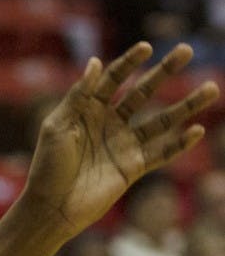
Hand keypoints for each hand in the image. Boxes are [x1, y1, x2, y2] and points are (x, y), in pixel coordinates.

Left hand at [21, 42, 218, 239]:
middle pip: (142, 92)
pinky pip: (161, 153)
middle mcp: (108, 124)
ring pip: (161, 121)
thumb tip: (96, 61)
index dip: (129, 63)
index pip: (112, 80)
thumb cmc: (47, 167)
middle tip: (186, 50)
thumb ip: (78, 96)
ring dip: (186, 105)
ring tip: (212, 87)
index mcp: (87, 111)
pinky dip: (180, 143)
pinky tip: (197, 130)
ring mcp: (122, 145)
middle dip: (164, 71)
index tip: (147, 47)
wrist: (50, 208)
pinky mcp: (132, 168)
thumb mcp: (57, 126)